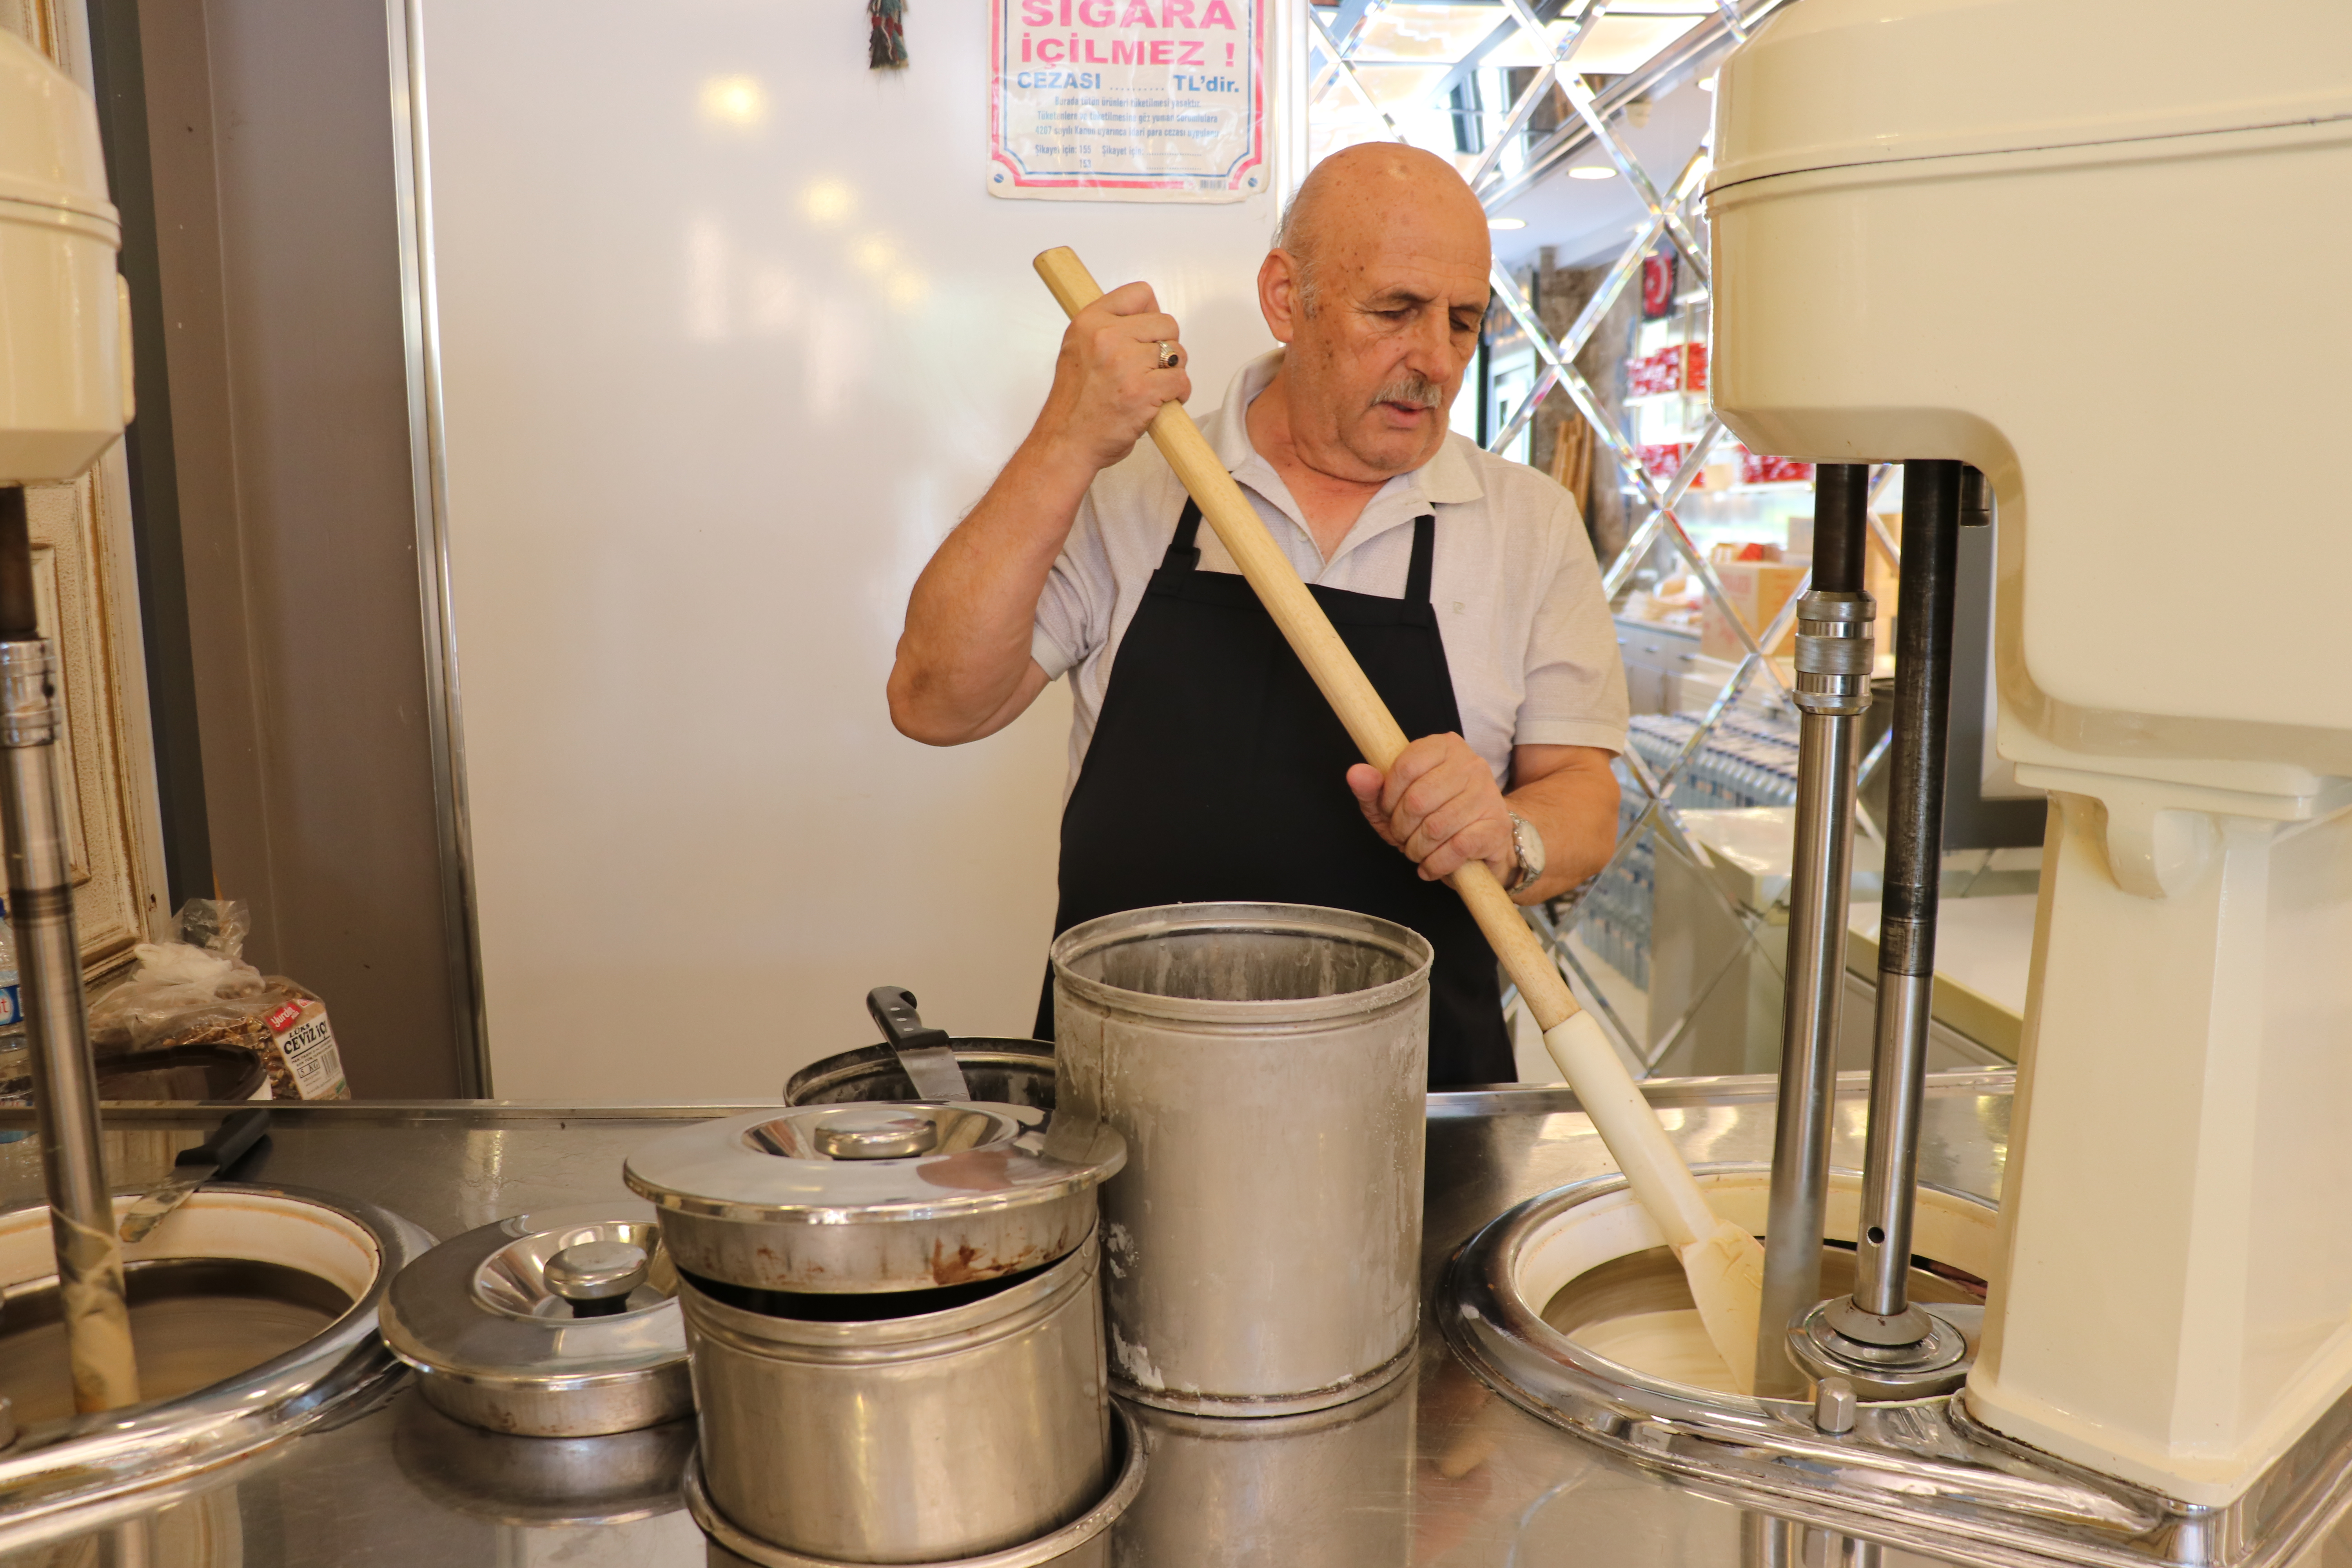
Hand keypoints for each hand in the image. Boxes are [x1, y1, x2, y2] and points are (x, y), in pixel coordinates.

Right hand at [1031, 282, 1190, 475]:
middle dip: (1165, 346)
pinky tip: (1162, 401)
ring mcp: (1126, 363)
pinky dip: (1179, 393)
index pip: (1139, 293)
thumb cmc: (1075, 404)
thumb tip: (1146, 317)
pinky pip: (1181, 380)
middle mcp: (1107, 336)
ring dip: (1172, 372)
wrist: (1067, 442)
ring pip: (1177, 353)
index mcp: (1089, 321)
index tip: (1146, 334)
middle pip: (1166, 323)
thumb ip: (1107, 329)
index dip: (1150, 314)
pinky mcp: (1144, 391)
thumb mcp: (1079, 350)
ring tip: (1153, 386)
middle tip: (1149, 368)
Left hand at [1346, 734, 1515, 885]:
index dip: (1388, 798)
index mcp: (1443, 746)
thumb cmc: (1432, 817)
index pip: (1405, 767)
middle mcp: (1470, 764)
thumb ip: (1372, 788)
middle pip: (1418, 800)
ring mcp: (1487, 794)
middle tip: (1403, 837)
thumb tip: (1356, 773)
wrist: (1480, 840)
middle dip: (1401, 828)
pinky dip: (1436, 864)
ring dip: (1417, 849)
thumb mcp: (1394, 803)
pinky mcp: (1497, 826)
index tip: (1388, 812)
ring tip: (1417, 851)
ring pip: (1436, 827)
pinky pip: (1457, 847)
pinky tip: (1431, 866)